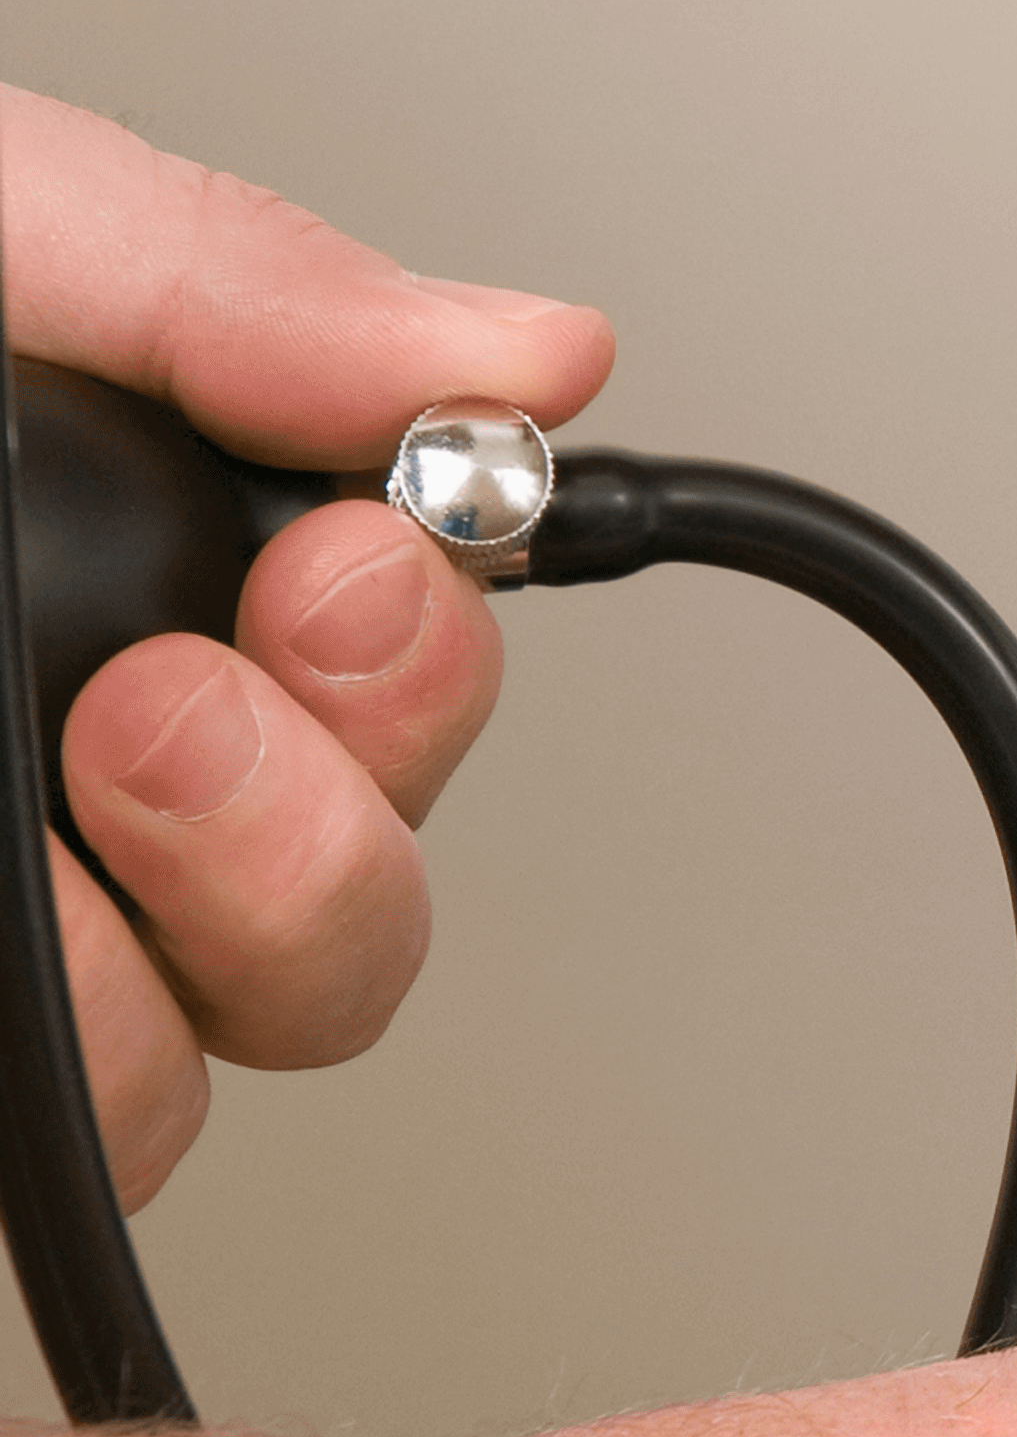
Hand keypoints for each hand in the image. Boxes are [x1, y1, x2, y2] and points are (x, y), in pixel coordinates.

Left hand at [5, 84, 613, 1202]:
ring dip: (212, 932)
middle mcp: (96, 807)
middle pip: (360, 940)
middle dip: (329, 827)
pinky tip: (24, 910)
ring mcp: (41, 952)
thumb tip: (545, 352)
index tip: (343, 570)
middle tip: (177, 703)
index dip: (423, 670)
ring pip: (247, 1059)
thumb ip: (240, 286)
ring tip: (81, 784)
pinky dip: (88, 1051)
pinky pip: (103, 1150)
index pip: (395, 708)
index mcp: (136, 608)